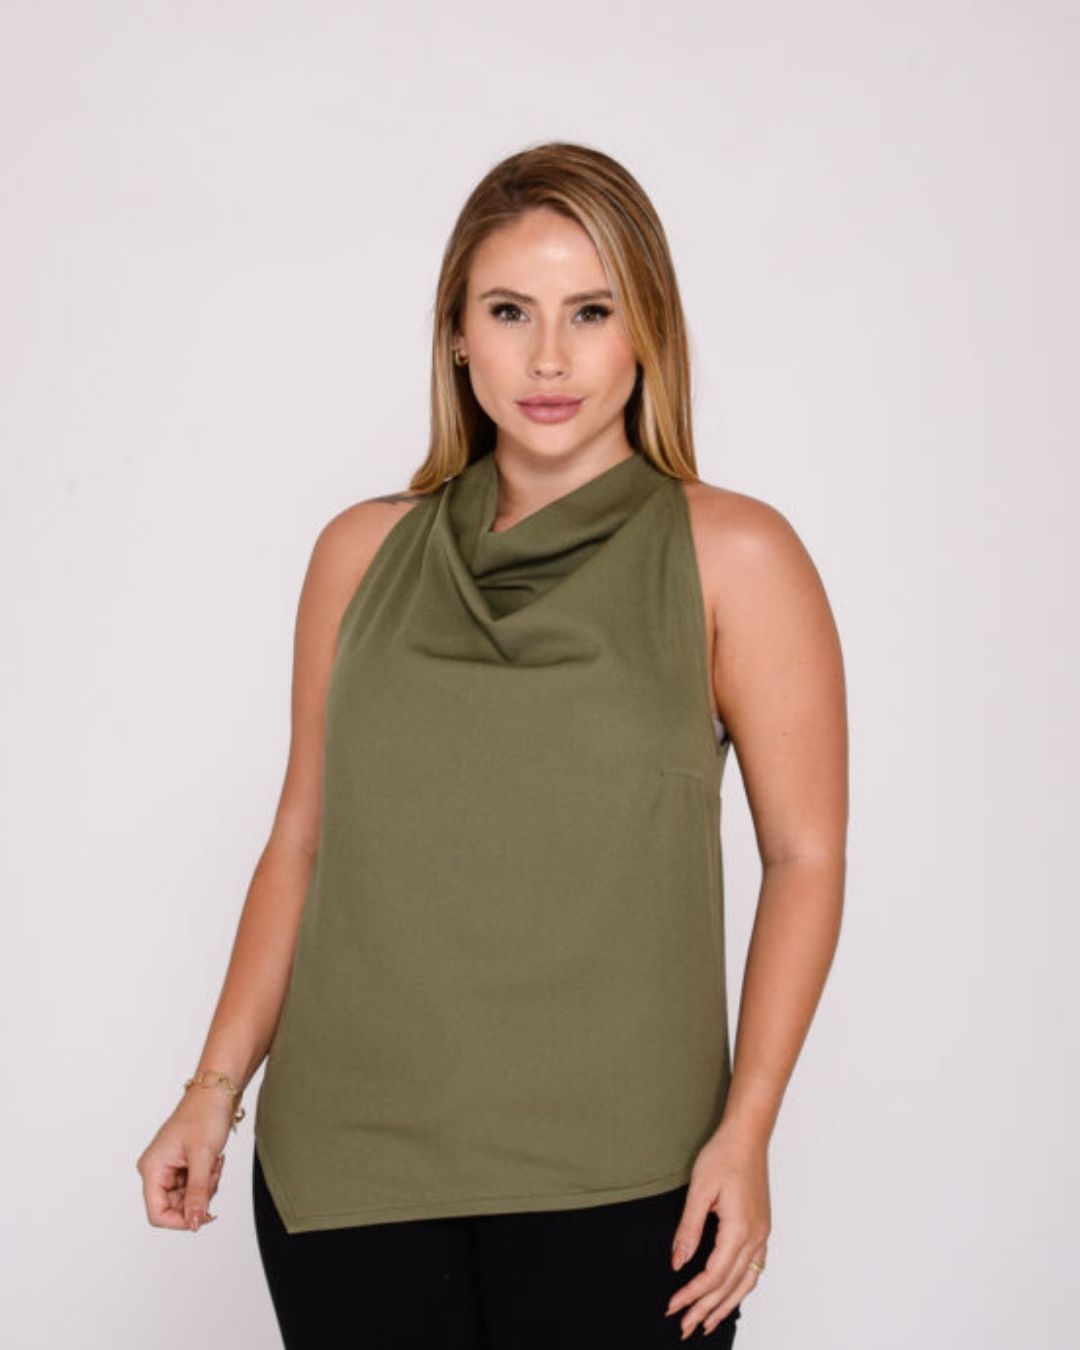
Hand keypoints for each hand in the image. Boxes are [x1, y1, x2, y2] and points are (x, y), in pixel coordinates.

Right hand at [135, 1088, 235, 1231]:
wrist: (216, 1092)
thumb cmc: (205, 1115)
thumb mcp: (203, 1157)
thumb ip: (198, 1193)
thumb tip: (194, 1223)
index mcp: (152, 1169)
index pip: (157, 1213)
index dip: (180, 1221)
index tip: (203, 1216)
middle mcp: (156, 1170)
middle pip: (174, 1207)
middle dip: (198, 1197)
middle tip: (212, 1174)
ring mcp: (169, 1168)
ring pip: (187, 1198)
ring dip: (205, 1186)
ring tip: (213, 1163)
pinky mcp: (181, 1165)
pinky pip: (194, 1186)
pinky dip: (207, 1179)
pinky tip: (214, 1161)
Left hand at [665, 1126, 770, 1337]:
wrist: (747, 1136)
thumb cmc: (723, 1156)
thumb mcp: (700, 1190)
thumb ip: (688, 1229)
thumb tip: (677, 1263)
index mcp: (740, 1229)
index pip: (713, 1275)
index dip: (692, 1294)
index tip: (672, 1305)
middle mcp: (756, 1237)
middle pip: (729, 1285)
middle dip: (706, 1309)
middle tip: (685, 1327)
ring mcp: (762, 1233)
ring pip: (746, 1282)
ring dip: (726, 1305)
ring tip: (708, 1323)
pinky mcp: (762, 1227)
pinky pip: (755, 1268)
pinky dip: (741, 1288)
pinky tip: (731, 1294)